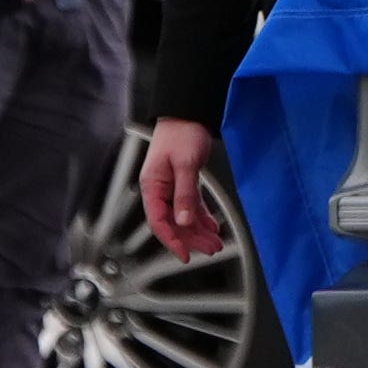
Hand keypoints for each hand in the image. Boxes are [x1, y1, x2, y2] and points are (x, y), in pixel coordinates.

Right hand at [142, 117, 227, 255]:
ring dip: (199, 230)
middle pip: (174, 222)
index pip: (159, 221)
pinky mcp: (183, 181)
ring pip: (184, 216)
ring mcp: (171, 186)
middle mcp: (159, 189)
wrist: (188, 113)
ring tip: (215, 241)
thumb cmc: (181, 132)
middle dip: (192, 238)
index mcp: (153, 186)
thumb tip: (184, 220)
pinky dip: (202, 216)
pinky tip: (212, 225)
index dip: (171, 240)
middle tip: (210, 248)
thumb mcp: (185, 164)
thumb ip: (184, 194)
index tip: (184, 254)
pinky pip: (191, 205)